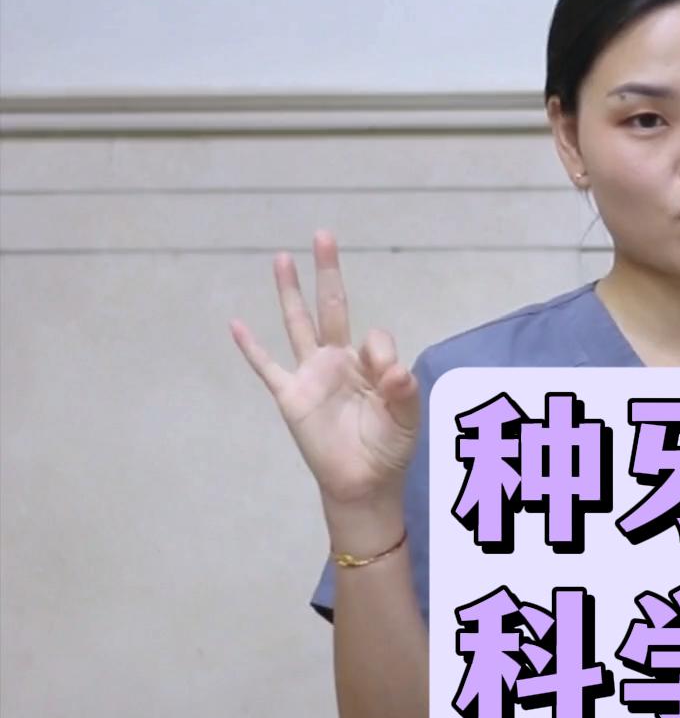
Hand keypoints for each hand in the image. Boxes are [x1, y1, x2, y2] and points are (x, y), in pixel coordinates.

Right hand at [230, 231, 419, 509]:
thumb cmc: (388, 447)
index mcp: (369, 363)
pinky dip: (252, 348)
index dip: (382, 352)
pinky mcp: (291, 396)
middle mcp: (338, 360)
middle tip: (324, 235)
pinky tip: (236, 324)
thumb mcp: (405, 418)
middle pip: (331, 307)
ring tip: (282, 258)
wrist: (363, 482)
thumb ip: (403, 391)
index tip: (390, 378)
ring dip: (289, 292)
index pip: (375, 337)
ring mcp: (312, 375)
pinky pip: (268, 367)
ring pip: (298, 324)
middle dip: (328, 272)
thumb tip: (395, 370)